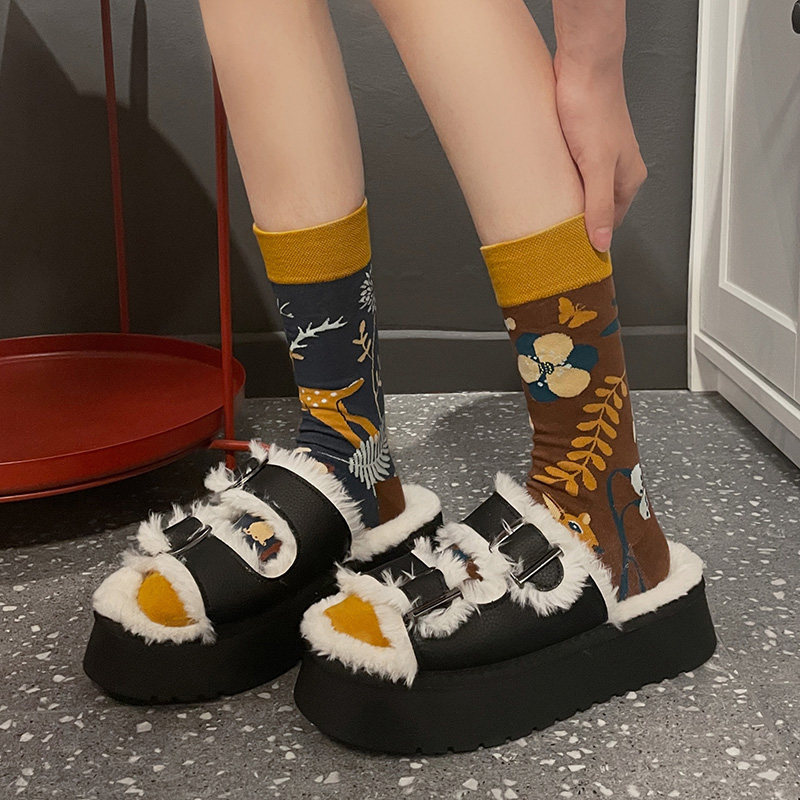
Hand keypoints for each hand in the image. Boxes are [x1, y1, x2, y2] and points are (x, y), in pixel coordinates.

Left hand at [553, 54, 646, 251]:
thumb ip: (598, 206)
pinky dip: (557, 181)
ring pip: (580, 189)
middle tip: (552, 233)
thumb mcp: (596, 166)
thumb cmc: (594, 108)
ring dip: (564, 199)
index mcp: (629, 178)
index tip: (570, 250)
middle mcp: (617, 168)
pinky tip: (543, 184)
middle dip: (574, 219)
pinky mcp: (579, 143)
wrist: (582, 65)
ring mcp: (598, 155)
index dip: (591, 237)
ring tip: (546, 209)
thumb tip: (601, 242)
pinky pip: (568, 172)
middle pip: (594, 207)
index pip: (610, 221)